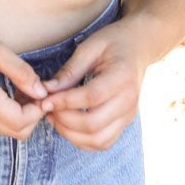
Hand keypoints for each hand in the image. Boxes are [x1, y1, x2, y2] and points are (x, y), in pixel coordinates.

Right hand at [0, 17, 48, 139]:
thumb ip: (20, 71)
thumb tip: (41, 91)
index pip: (20, 122)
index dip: (38, 110)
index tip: (44, 90)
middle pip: (16, 133)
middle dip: (33, 115)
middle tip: (38, 89)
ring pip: (7, 131)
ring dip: (23, 116)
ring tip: (25, 88)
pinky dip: (11, 114)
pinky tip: (13, 91)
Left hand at [39, 23, 145, 150]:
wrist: (139, 48)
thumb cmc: (113, 42)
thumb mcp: (90, 47)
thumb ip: (70, 70)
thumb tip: (47, 90)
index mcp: (122, 76)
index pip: (91, 97)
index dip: (65, 102)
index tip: (44, 100)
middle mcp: (129, 100)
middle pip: (94, 124)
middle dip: (64, 120)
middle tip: (47, 109)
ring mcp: (129, 115)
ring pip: (98, 140)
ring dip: (71, 134)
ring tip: (54, 118)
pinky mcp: (125, 123)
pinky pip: (103, 142)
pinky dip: (82, 140)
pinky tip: (68, 125)